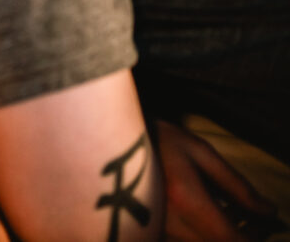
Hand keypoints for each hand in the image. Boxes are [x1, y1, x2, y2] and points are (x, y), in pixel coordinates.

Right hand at [155, 119, 276, 240]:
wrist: (104, 141)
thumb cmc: (153, 140)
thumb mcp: (199, 152)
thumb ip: (236, 185)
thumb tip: (268, 211)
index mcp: (188, 202)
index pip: (233, 240)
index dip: (253, 236)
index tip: (261, 224)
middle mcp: (171, 226)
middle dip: (237, 236)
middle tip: (245, 216)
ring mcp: (156, 233)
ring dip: (217, 234)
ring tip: (219, 210)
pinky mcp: (146, 234)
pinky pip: (182, 241)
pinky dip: (197, 233)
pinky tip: (196, 214)